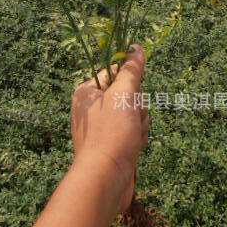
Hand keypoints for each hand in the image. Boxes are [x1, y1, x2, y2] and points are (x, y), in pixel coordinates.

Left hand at [70, 44, 148, 213]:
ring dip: (140, 123)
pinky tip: (134, 147)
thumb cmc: (111, 134)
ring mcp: (101, 127)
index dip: (128, 83)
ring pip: (133, 112)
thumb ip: (131, 69)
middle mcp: (91, 108)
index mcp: (87, 92)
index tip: (129, 95)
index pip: (115, 73)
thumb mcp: (124, 95)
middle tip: (131, 118)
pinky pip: (132, 130)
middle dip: (137, 106)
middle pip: (127, 93)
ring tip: (132, 136)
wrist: (106, 180)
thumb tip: (135, 46)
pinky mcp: (111, 143)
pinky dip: (137, 137)